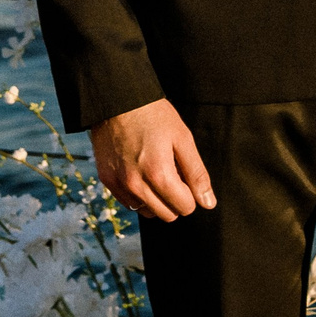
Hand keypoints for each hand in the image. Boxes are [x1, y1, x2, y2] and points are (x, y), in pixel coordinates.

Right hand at [91, 99, 215, 222]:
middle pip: (167, 215)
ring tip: (157, 172)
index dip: (191, 192)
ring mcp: (119, 185)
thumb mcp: (183, 139)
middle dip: (176, 198)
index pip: (185, 207)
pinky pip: (129, 203)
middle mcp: (136, 185)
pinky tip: (142, 173)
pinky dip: (139, 195)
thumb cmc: (155, 117)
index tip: (186, 175)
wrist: (118, 101)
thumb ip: (197, 174)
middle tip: (174, 172)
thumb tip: (208, 203)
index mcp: (158, 175)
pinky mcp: (107, 181)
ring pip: (148, 212)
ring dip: (157, 200)